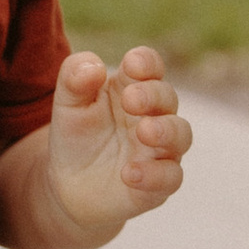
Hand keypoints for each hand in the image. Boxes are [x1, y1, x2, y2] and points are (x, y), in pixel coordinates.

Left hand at [42, 46, 191, 236]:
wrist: (68, 185)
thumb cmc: (76, 136)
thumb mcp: (67, 104)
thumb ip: (74, 79)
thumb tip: (94, 67)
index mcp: (132, 88)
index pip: (150, 66)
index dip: (146, 62)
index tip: (132, 65)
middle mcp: (153, 115)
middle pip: (167, 97)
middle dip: (153, 95)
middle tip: (131, 101)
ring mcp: (160, 149)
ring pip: (181, 134)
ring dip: (166, 131)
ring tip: (144, 132)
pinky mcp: (159, 183)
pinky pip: (170, 177)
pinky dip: (154, 175)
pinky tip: (129, 174)